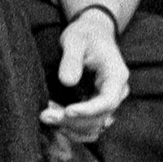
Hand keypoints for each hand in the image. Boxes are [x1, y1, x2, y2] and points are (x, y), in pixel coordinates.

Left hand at [39, 7, 129, 142]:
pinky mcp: (98, 108)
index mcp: (117, 75)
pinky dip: (71, 127)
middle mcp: (117, 92)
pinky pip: (88, 127)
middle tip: (45, 115)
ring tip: (46, 115)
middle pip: (99, 117)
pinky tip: (54, 117)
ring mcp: (109, 102)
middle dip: (72, 120)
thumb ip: (72, 59)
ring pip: (93, 127)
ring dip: (70, 127)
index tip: (67, 111)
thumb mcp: (75, 39)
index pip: (108, 100)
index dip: (88, 110)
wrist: (92, 35)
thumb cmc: (84, 34)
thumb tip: (67, 82)